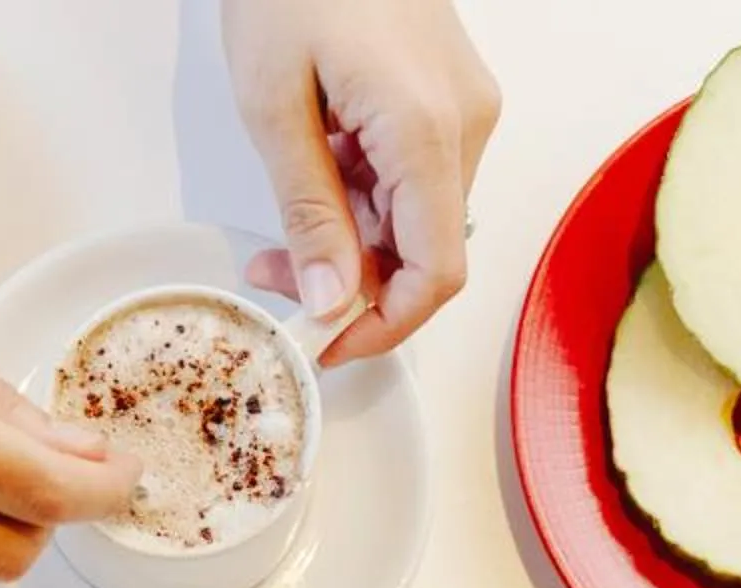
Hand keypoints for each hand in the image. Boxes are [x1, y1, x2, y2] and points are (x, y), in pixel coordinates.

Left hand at [222, 0, 500, 360]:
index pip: (436, 276)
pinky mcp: (450, 92)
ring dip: (357, 240)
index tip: (324, 342)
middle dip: (354, 283)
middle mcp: (467, 123)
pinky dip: (368, 197)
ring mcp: (465, 105)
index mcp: (427, 131)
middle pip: (427, 251)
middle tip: (274, 275)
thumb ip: (308, 211)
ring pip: (419, 217)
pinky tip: (319, 168)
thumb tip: (331, 300)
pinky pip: (417, 175)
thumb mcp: (274, 105)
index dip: (382, 328)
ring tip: (284, 218)